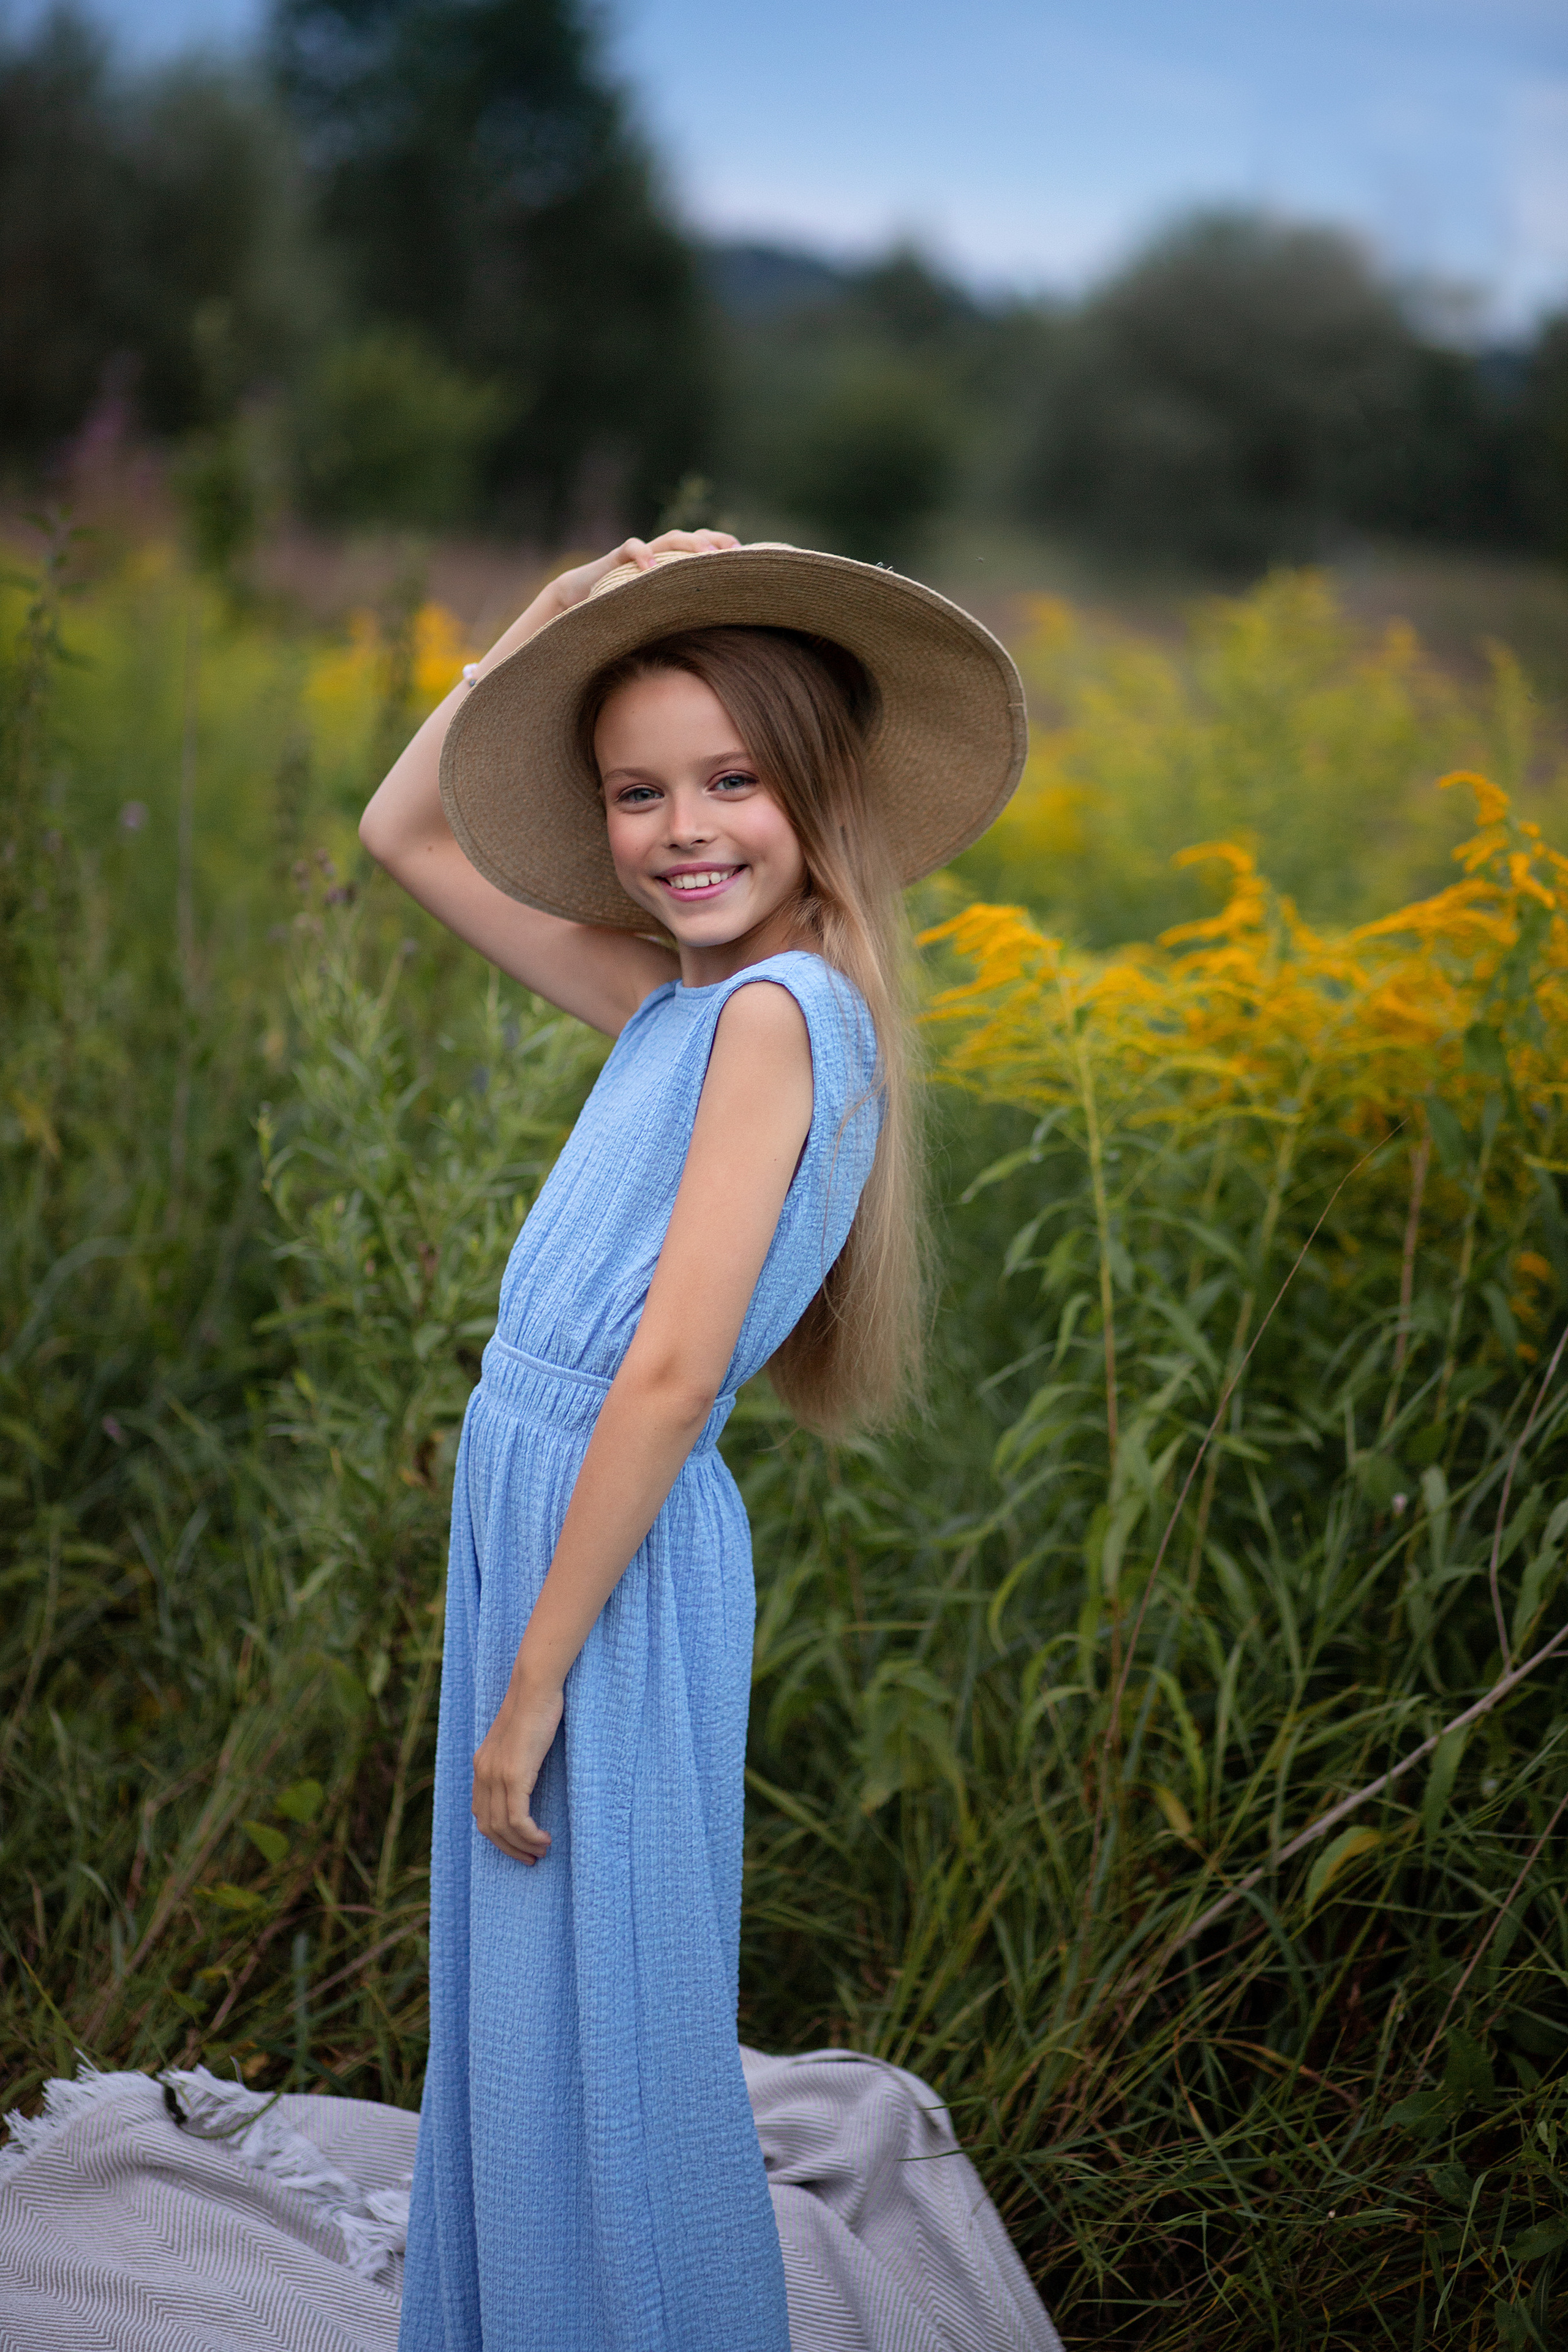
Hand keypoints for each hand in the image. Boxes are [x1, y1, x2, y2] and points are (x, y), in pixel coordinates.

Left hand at [472, 1674, 563, 1863]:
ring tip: (542, 1850)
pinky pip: (517, 1819)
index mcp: (482, 1765)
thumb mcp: (518, 1739)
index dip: (498, 1835)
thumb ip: (515, 1759)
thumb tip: (526, 1780)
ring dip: (523, 1846)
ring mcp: (496, 1775)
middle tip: (532, 1857)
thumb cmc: (535, 1708)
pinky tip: (544, 1838)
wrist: (535, 1687)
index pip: (481, 1813)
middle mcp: (483, 1773)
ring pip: (502, 1827)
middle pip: (488, 1827)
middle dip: (510, 1848)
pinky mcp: (514, 1775)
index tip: (519, 1845)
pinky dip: (529, 1835)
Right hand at [546, 528, 738, 619]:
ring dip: (689, 544)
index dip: (723, 549)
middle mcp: (659, 557)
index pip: (702, 550)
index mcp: (671, 568)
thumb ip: (680, 618)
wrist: (576, 601)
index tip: (747, 558)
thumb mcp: (656, 616)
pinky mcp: (615, 560)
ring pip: (668, 539)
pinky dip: (642, 556)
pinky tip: (653, 570)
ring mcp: (638, 556)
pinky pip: (631, 549)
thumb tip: (716, 641)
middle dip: (713, 542)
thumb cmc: (620, 612)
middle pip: (691, 539)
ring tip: (707, 555)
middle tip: (733, 553)